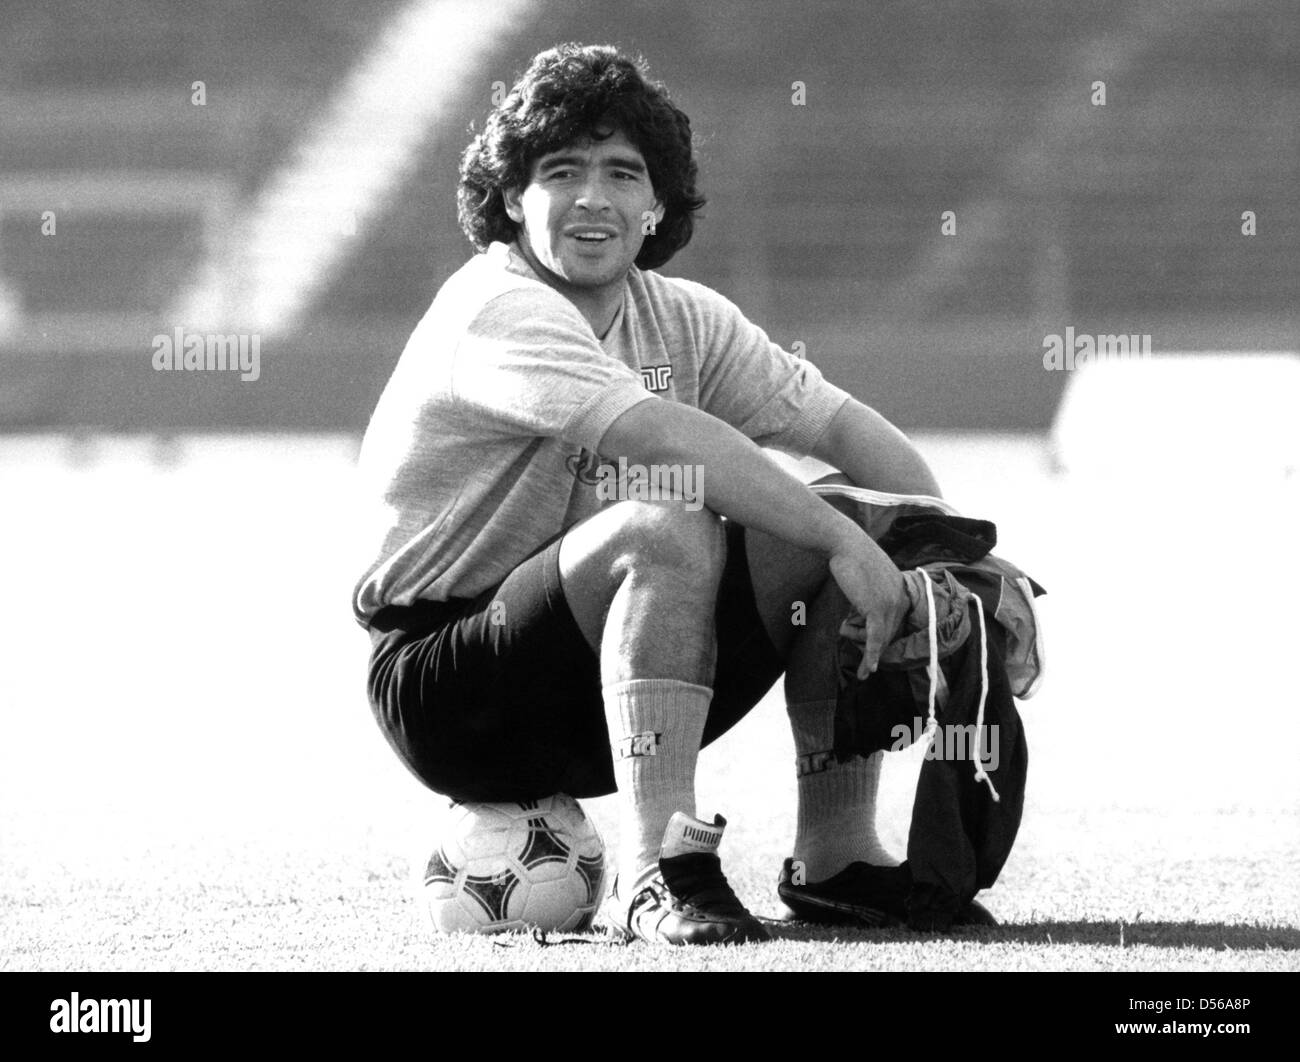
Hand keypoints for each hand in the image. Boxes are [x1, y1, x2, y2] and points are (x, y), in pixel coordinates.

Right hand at [827, 527, 906, 678]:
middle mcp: (902, 598)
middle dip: (875, 649)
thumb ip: (873, 590)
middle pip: (890, 632)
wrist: (845, 543)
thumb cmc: (852, 555)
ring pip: (881, 638)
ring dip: (868, 654)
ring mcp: (892, 604)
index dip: (882, 639)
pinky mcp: (877, 608)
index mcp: (902, 590)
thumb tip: (865, 604)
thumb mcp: (869, 575)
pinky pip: (876, 637)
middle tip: (862, 661)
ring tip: (858, 662)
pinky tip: (870, 668)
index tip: (875, 655)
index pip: (895, 622)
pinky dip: (872, 654)